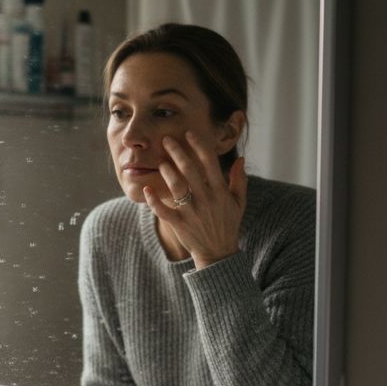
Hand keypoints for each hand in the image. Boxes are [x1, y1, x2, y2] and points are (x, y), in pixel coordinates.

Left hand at [143, 131, 246, 268]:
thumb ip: (239, 180)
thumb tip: (240, 158)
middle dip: (177, 152)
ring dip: (166, 172)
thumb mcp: (239, 202)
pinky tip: (146, 189)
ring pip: (176, 187)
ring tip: (159, 160)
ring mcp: (192, 212)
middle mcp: (206, 199)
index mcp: (220, 191)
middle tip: (166, 139)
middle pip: (189, 170)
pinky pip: (164, 211)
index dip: (199, 146)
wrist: (218, 252)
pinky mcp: (180, 224)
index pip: (209, 162)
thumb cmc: (228, 224)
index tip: (189, 133)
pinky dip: (154, 200)